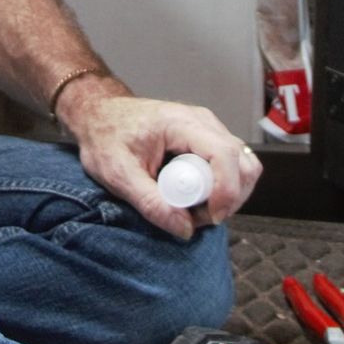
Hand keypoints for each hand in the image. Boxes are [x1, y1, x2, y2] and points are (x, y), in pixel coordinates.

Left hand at [58, 86, 261, 238]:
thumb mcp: (117, 174)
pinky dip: (222, 188)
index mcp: (180, 123)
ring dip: (227, 196)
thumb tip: (184, 229)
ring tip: (193, 209)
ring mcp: (208, 129)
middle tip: (195, 217)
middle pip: (243, 163)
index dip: (226, 191)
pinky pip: (232, 166)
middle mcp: (202, 122)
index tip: (209, 217)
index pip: (224, 154)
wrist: (99, 115)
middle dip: (228, 199)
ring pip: (243, 166)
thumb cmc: (105, 137)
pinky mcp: (208, 140)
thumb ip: (150, 202)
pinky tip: (195, 198)